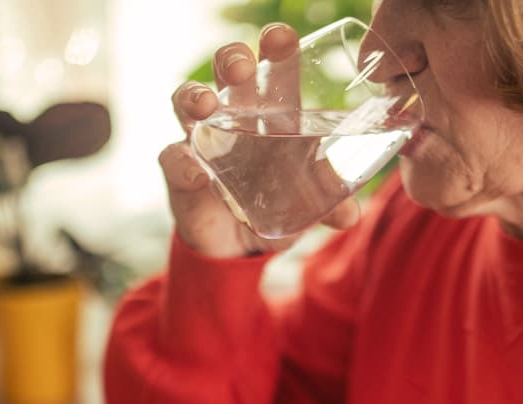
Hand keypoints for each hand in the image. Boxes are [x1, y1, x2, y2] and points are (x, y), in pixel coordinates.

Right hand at [161, 23, 360, 259]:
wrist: (240, 246)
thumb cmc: (275, 203)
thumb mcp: (307, 202)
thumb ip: (328, 201)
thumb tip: (350, 215)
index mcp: (270, 113)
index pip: (273, 70)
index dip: (275, 49)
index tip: (282, 37)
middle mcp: (232, 117)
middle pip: (226, 72)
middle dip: (232, 59)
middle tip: (242, 66)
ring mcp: (202, 142)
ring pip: (185, 102)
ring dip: (194, 96)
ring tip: (206, 104)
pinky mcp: (181, 173)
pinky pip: (172, 160)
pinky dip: (182, 164)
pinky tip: (196, 172)